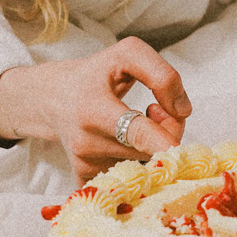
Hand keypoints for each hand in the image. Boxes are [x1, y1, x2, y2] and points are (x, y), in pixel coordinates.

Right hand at [0, 37, 191, 181]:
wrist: (52, 99)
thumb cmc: (96, 74)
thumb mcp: (127, 54)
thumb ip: (162, 76)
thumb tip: (183, 111)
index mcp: (93, 110)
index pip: (134, 131)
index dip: (160, 139)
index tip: (175, 147)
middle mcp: (86, 144)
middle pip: (149, 149)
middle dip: (167, 130)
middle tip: (156, 109)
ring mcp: (86, 167)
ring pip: (145, 165)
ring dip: (154, 146)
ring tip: (137, 123)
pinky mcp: (87, 181)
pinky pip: (129, 182)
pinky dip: (138, 165)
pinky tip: (126, 145)